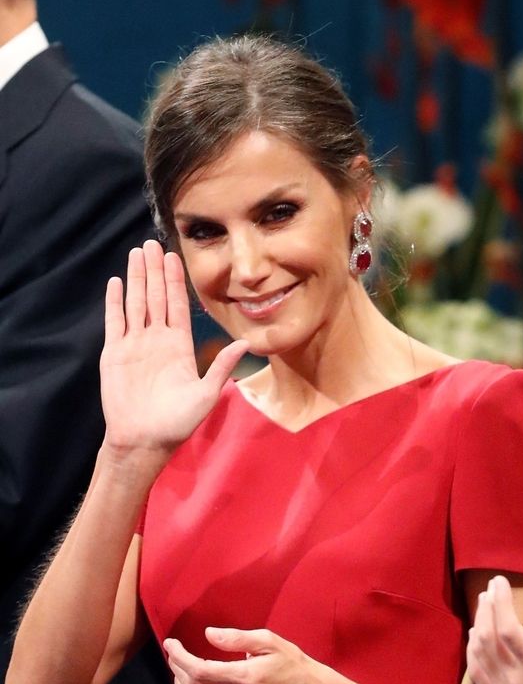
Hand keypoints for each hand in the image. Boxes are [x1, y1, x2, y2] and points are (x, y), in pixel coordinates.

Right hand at [100, 240, 247, 453]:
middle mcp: (157, 340)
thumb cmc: (178, 423)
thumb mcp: (207, 394)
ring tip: (137, 254)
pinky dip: (115, 302)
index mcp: (180, 347)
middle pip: (155, 297)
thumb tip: (247, 343)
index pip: (178, 306)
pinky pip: (115, 322)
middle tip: (154, 244)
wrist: (145, 440)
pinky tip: (116, 282)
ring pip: (136, 303)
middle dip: (155, 271)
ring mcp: (135, 345)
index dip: (176, 282)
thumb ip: (222, 366)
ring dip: (135, 279)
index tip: (176, 257)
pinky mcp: (115, 353)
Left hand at [164, 627, 333, 683]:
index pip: (199, 670)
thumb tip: (208, 634)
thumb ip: (238, 637)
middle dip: (177, 670)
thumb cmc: (292, 665)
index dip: (179, 657)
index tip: (170, 644)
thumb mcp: (270, 642)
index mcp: (247, 677)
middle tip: (176, 656)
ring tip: (182, 673)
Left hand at [467, 576, 522, 683]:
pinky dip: (473, 650)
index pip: (507, 627)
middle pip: (487, 635)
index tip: (502, 581)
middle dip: (488, 607)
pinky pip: (478, 672)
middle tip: (493, 587)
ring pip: (478, 652)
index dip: (501, 600)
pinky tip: (478, 637)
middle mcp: (514, 682)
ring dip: (479, 624)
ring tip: (485, 605)